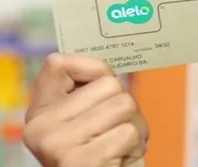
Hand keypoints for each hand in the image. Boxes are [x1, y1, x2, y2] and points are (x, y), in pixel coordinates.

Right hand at [23, 53, 148, 166]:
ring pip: (124, 105)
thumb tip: (102, 67)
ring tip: (119, 147)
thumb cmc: (102, 155)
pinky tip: (118, 160)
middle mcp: (40, 128)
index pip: (59, 63)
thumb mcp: (86, 121)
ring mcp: (57, 144)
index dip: (94, 69)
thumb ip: (88, 93)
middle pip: (110, 85)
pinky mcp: (80, 161)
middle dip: (127, 109)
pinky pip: (128, 133)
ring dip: (135, 128)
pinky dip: (133, 147)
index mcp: (39, 114)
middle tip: (118, 132)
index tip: (103, 88)